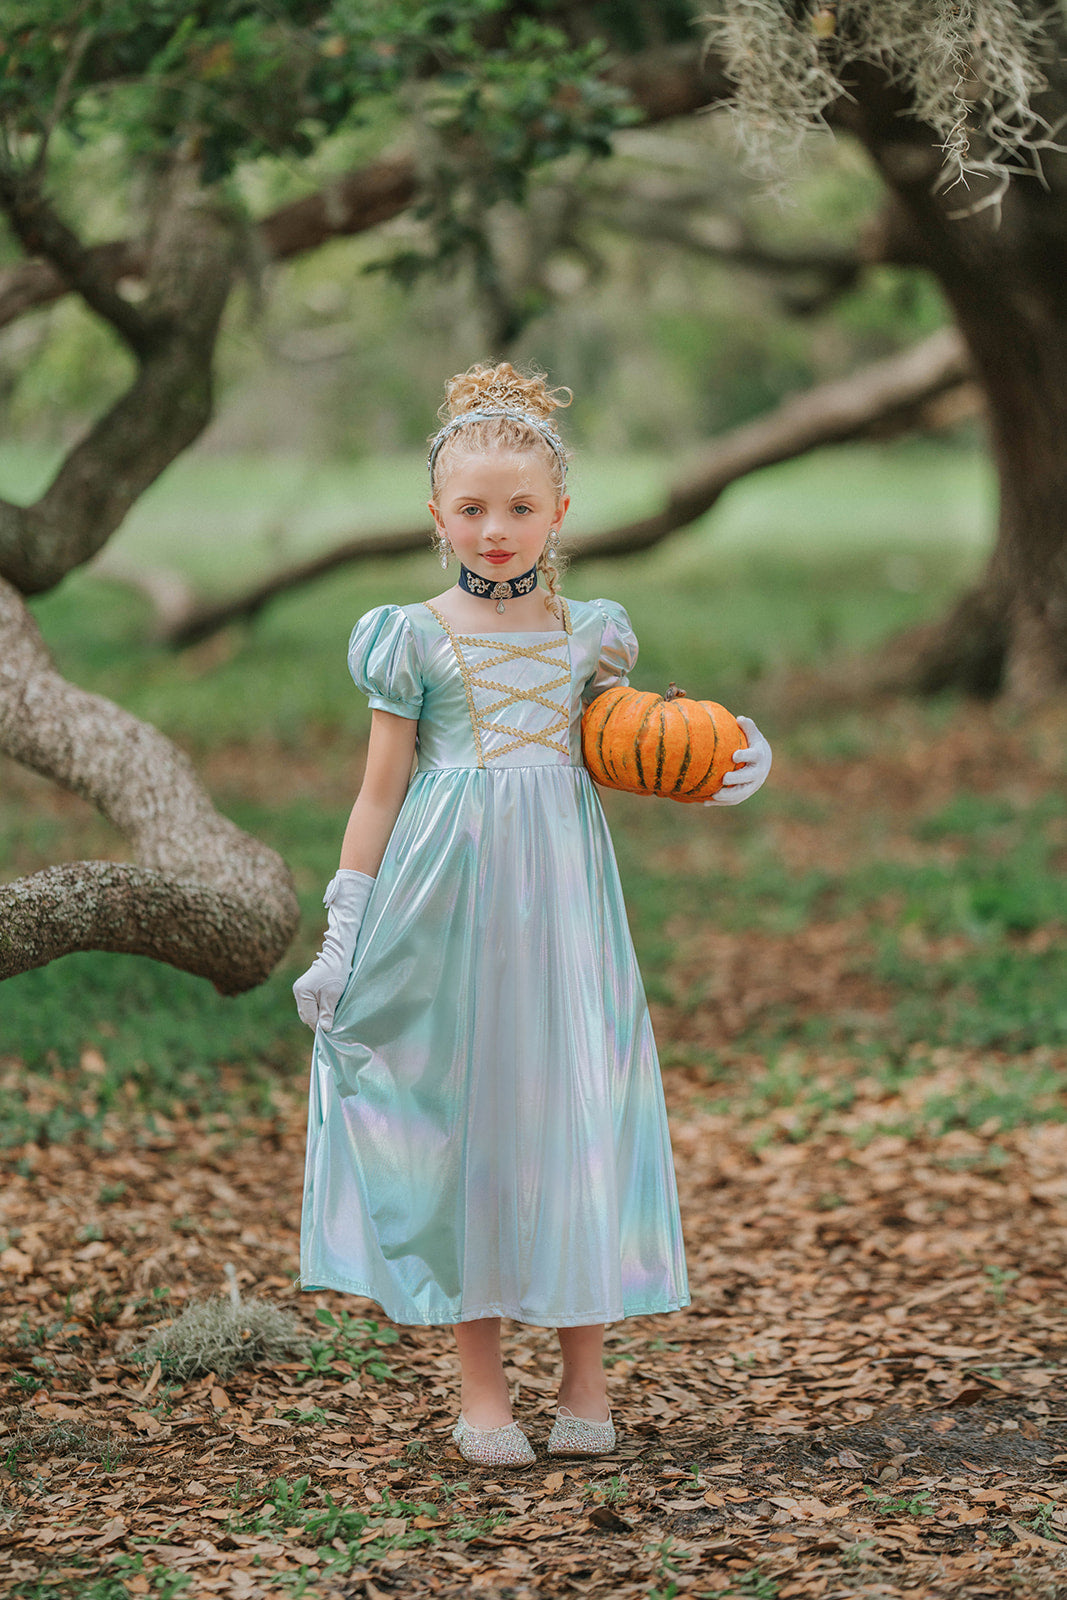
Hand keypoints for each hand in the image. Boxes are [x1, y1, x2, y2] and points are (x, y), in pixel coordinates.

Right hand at [293, 870, 374, 1030]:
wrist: (338, 954)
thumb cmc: (337, 973)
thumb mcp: (333, 995)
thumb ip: (328, 1013)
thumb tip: (324, 1030)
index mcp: (301, 993)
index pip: (309, 1018)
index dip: (320, 1026)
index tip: (331, 1032)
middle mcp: (298, 991)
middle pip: (307, 1016)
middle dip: (320, 1021)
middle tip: (334, 1024)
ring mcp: (301, 990)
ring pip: (309, 1011)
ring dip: (320, 1015)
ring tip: (333, 1015)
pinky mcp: (306, 988)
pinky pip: (311, 1005)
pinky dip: (320, 1009)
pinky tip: (329, 1008)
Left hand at [704, 716, 770, 806]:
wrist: (764, 762)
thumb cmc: (754, 745)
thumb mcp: (753, 735)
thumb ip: (748, 727)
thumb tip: (740, 718)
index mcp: (759, 757)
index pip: (753, 757)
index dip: (745, 756)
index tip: (734, 756)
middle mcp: (757, 773)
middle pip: (748, 778)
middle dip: (737, 779)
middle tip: (725, 778)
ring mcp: (752, 785)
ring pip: (741, 793)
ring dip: (728, 796)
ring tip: (714, 795)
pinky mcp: (745, 793)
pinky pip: (733, 800)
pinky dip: (720, 802)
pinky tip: (705, 802)